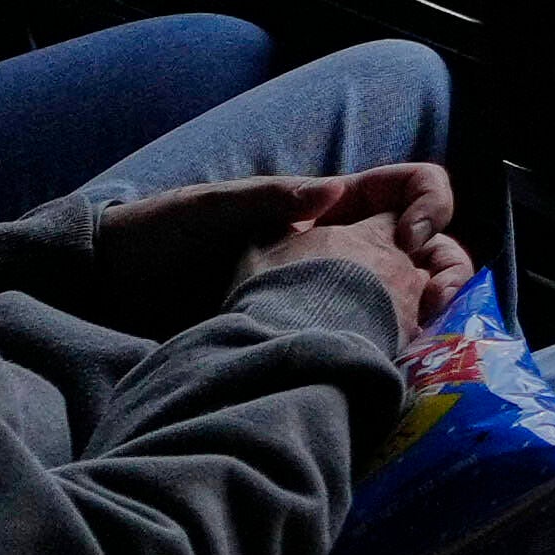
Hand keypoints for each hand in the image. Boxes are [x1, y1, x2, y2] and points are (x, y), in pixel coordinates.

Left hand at [79, 158, 461, 344]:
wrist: (109, 289)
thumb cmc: (161, 235)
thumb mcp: (213, 208)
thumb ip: (270, 198)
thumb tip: (331, 192)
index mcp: (326, 207)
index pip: (407, 191)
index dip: (428, 207)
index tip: (412, 240)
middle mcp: (335, 249)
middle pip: (421, 249)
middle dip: (445, 267)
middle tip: (436, 300)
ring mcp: (320, 294)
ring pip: (399, 298)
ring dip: (425, 312)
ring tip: (418, 335)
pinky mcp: (299, 335)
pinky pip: (360, 338)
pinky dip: (385, 348)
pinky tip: (384, 363)